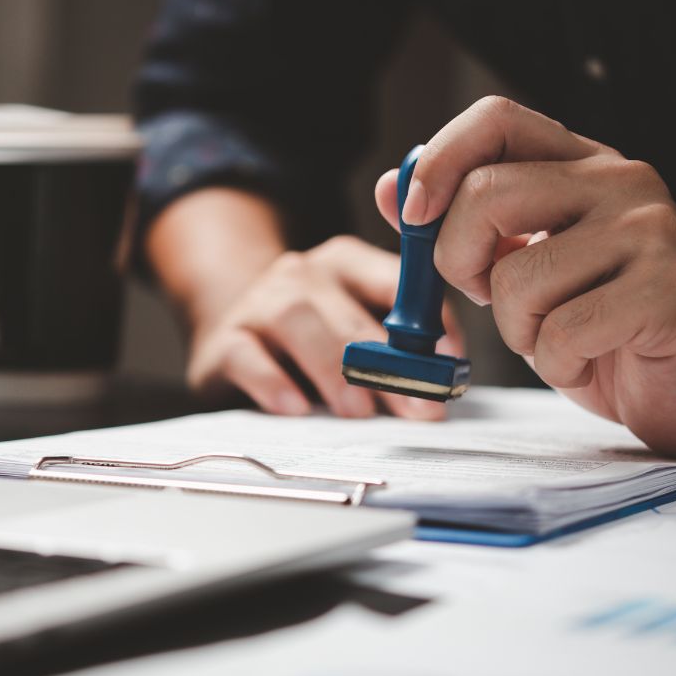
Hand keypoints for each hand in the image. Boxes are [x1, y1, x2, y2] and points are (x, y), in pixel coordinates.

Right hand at [187, 235, 462, 419]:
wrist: (229, 328)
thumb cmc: (312, 337)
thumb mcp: (356, 328)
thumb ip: (398, 345)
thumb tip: (443, 382)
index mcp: (346, 262)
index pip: (398, 282)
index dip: (429, 323)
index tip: (451, 363)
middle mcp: (302, 274)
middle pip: (349, 313)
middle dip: (389, 364)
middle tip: (416, 406)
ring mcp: (259, 303)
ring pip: (297, 322)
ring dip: (334, 369)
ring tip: (359, 412)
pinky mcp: (224, 340)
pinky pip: (246, 355)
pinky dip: (272, 381)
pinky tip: (296, 408)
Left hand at [375, 96, 675, 454]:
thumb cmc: (603, 329)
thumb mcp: (520, 269)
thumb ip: (463, 226)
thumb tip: (391, 189)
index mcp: (584, 163)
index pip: (496, 119)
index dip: (438, 160)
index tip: (414, 214)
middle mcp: (624, 181)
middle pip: (488, 194)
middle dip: (461, 262)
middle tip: (490, 296)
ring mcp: (653, 232)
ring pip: (518, 275)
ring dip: (519, 329)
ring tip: (561, 335)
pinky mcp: (669, 291)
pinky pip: (562, 331)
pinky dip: (557, 363)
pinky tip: (591, 359)